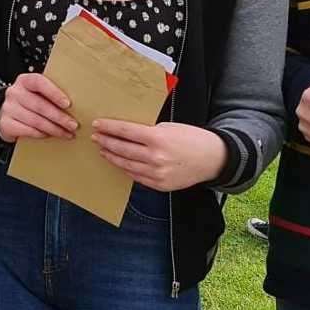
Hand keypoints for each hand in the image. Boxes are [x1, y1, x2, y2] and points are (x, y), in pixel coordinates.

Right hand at [0, 73, 77, 141]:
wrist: (6, 114)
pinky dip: (41, 134)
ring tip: (67, 133)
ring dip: (54, 129)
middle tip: (73, 125)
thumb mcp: (36, 92)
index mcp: (24, 80)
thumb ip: (49, 94)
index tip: (68, 104)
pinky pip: (27, 130)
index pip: (39, 82)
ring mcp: (8, 108)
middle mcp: (14, 92)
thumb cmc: (28, 101)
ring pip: (35, 121)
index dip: (54, 93)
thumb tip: (76, 104)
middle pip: (40, 105)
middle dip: (59, 117)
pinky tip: (50, 135)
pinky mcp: (6, 124)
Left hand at [90, 120, 227, 190]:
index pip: (126, 131)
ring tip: (103, 150)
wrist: (212, 158)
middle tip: (96, 137)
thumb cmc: (192, 138)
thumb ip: (148, 131)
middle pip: (122, 149)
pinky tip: (119, 162)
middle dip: (106, 142)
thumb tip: (125, 132)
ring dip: (112, 156)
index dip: (109, 127)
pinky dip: (125, 168)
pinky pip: (136, 176)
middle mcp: (155, 157)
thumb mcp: (169, 127)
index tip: (98, 124)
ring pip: (126, 164)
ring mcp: (157, 173)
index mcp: (158, 138)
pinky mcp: (160, 185)